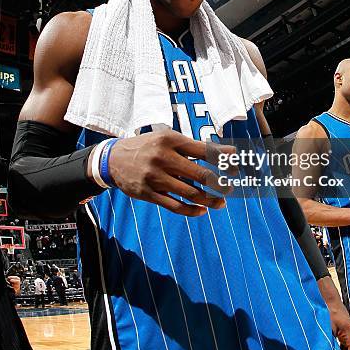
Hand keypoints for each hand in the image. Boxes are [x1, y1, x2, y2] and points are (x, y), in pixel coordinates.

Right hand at [94, 130, 236, 215]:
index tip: (236, 165)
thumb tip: (224, 152)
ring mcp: (155, 177)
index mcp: (170, 140)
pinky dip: (191, 210)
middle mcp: (163, 157)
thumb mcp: (166, 139)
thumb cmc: (148, 147)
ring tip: (222, 202)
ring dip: (209, 200)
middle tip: (230, 187)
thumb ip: (192, 146)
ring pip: (190, 193)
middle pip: (200, 174)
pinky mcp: (148, 193)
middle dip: (220, 183)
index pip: (203, 150)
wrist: (113, 160)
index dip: (222, 159)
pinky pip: (174, 206)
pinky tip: (202, 211)